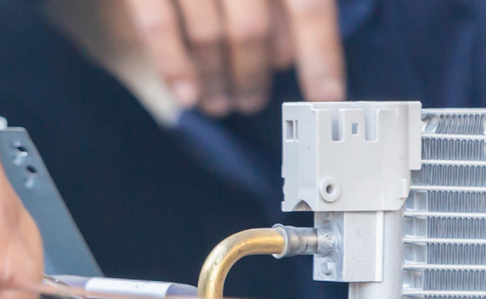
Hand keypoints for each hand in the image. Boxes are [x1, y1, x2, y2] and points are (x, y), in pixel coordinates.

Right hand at [122, 0, 343, 115]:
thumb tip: (290, 48)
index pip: (309, 5)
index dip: (321, 55)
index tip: (327, 97)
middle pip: (252, 29)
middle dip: (255, 76)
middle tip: (254, 102)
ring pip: (208, 36)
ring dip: (217, 80)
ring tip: (221, 103)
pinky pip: (157, 25)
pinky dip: (172, 65)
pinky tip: (186, 94)